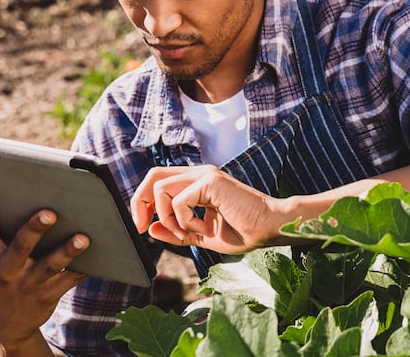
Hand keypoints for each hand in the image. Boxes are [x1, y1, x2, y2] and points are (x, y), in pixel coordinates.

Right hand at [0, 183, 87, 352]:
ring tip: (83, 237)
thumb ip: (7, 233)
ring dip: (68, 251)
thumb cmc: (6, 275)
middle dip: (35, 229)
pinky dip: (84, 268)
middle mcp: (8, 270)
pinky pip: (69, 279)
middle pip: (22, 246)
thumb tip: (32, 193)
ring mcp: (28, 284)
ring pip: (51, 265)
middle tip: (49, 212)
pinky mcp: (48, 295)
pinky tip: (102, 257)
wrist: (7, 325)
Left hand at [130, 165, 286, 253]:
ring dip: (167, 217)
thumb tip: (150, 227)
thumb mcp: (201, 235)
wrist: (269, 228)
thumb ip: (176, 231)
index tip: (143, 226)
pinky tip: (203, 227)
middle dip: (140, 202)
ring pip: (161, 187)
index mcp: (196, 182)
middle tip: (143, 226)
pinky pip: (179, 201)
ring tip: (186, 232)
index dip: (143, 201)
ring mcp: (205, 174)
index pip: (158, 180)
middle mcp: (199, 173)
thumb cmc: (244, 231)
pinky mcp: (210, 181)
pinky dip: (184, 220)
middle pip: (153, 176)